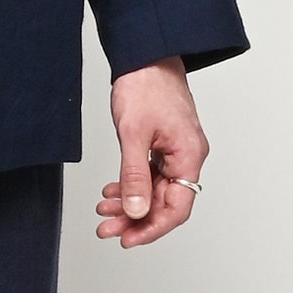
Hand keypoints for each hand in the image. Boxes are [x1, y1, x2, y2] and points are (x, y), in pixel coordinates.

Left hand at [96, 57, 208, 248]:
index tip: (128, 239)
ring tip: (103, 210)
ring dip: (129, 202)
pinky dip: (130, 184)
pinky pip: (150, 173)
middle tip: (106, 228)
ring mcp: (175, 149)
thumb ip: (134, 175)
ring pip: (154, 189)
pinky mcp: (163, 142)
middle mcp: (187, 156)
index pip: (177, 207)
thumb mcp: (134, 134)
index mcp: (189, 155)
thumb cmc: (144, 85)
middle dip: (134, 217)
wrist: (144, 53)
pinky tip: (112, 190)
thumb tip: (136, 211)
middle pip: (164, 202)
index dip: (152, 228)